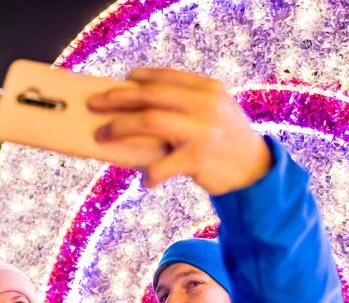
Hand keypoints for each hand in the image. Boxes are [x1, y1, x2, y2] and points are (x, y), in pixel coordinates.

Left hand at [88, 68, 272, 194]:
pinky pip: (161, 165)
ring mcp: (202, 130)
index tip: (118, 84)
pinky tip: (145, 180)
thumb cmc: (224, 142)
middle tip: (95, 105)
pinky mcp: (198, 157)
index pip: (164, 77)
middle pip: (150, 96)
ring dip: (120, 128)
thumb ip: (186, 103)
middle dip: (117, 99)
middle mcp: (205, 104)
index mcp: (207, 88)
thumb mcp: (214, 112)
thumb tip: (140, 103)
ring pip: (149, 121)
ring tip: (103, 136)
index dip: (137, 79)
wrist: (254, 171)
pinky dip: (149, 174)